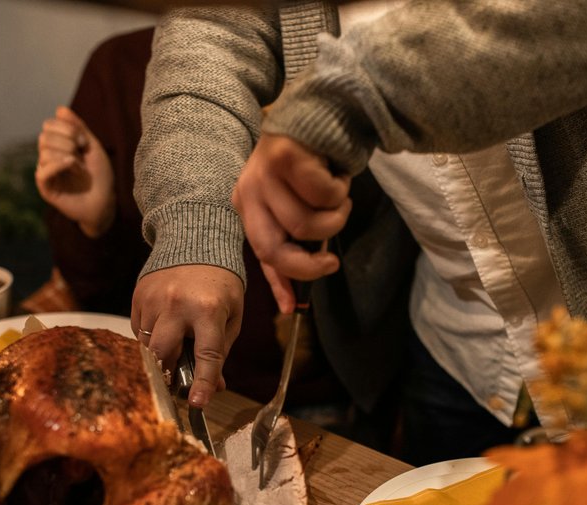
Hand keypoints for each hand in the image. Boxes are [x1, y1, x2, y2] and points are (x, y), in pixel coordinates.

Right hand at [35, 106, 115, 238]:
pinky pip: (43, 170)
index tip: (84, 141)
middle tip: (82, 151)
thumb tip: (60, 108)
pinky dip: (59, 164)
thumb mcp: (92, 147)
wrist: (105, 202)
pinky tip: (73, 166)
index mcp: (57, 146)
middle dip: (66, 140)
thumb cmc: (100, 176)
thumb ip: (77, 127)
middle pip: (44, 136)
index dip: (66, 128)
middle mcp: (48, 157)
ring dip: (67, 155)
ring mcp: (45, 172)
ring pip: (44, 152)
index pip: (48, 125)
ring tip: (80, 167)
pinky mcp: (45, 187)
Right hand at [132, 265, 243, 407]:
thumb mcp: (231, 314)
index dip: (203, 382)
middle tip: (176, 379)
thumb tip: (213, 387)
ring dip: (160, 354)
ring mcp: (154, 299)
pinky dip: (150, 338)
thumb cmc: (220, 283)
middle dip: (170, 371)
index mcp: (208, 309)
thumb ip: (222, 351)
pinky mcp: (139, 295)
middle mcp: (177, 304)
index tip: (198, 403)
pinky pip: (138, 330)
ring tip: (174, 344)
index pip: (206, 354)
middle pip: (164, 353)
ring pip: (148, 344)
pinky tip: (164, 328)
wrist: (195, 241)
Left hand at [232, 133, 350, 311]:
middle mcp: (249, 190)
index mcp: (247, 205)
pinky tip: (337, 175)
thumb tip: (290, 300)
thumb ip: (292, 245)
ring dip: (334, 218)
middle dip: (309, 265)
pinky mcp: (286, 156)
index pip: (260, 253)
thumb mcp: (296, 206)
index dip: (277, 283)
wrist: (323, 112)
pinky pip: (323, 196)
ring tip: (339, 199)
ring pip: (306, 224)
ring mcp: (264, 172)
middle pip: (275, 248)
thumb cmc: (313, 166)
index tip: (290, 309)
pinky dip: (340, 191)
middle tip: (332, 262)